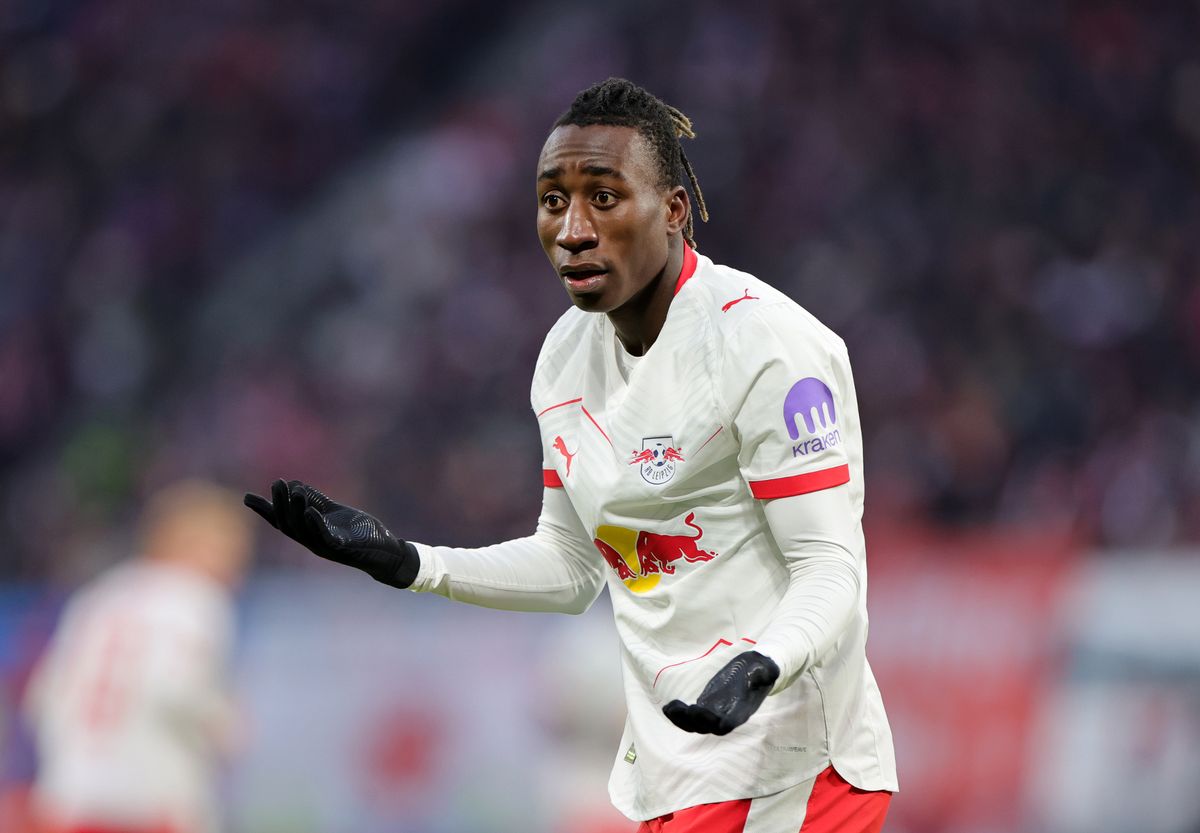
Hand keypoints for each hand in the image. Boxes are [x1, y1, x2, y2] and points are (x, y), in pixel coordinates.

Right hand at [244, 479, 419, 588]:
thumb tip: (295, 485)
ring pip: (305, 530)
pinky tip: (311, 511)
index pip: (281, 522)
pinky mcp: (344, 547)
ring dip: (298, 509)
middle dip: (281, 504)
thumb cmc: (358, 533)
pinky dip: (317, 524)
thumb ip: (315, 501)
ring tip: (293, 490)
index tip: (247, 498)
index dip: (265, 511)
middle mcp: (313, 542)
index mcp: (309, 534)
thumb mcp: (334, 514)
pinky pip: (327, 537)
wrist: (385, 551)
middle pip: (290, 525)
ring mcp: (327, 547)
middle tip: (277, 483)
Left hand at [662, 651, 779, 735]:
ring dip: (681, 720)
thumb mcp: (765, 668)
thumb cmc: (761, 669)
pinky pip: (691, 718)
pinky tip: (668, 707)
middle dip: (693, 721)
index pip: (727, 724)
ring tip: (669, 708)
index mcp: (741, 711)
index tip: (700, 709)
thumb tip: (762, 671)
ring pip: (696, 725)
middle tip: (683, 708)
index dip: (713, 722)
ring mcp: (716, 712)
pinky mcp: (707, 706)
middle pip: (707, 728)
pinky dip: (679, 715)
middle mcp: (727, 716)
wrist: (755, 670)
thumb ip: (764, 672)